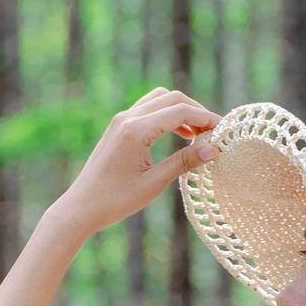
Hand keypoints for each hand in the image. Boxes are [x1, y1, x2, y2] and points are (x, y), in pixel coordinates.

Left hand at [47, 87, 220, 236]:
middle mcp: (127, 118)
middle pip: (172, 98)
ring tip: (197, 135)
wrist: (81, 208)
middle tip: (213, 133)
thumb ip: (184, 163)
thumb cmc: (115, 200)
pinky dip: (167, 115)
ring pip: (160, 99)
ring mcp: (121, 120)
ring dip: (181, 111)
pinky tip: (179, 136)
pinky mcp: (118, 127)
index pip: (180, 111)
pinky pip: (148, 109)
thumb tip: (214, 149)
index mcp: (136, 130)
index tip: (224, 133)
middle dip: (196, 111)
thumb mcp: (154, 184)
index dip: (206, 119)